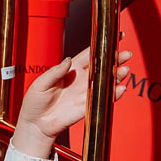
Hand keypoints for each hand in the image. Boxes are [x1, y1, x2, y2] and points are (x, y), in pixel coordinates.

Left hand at [12, 33, 132, 157]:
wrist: (35, 124)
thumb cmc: (35, 102)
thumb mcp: (41, 83)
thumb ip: (55, 72)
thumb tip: (67, 61)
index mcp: (70, 70)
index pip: (89, 54)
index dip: (101, 45)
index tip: (113, 36)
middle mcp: (80, 80)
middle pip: (102, 66)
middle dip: (115, 59)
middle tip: (125, 54)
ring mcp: (85, 93)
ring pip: (105, 81)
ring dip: (116, 75)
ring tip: (124, 70)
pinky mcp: (87, 106)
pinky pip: (103, 99)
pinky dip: (113, 94)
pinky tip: (120, 88)